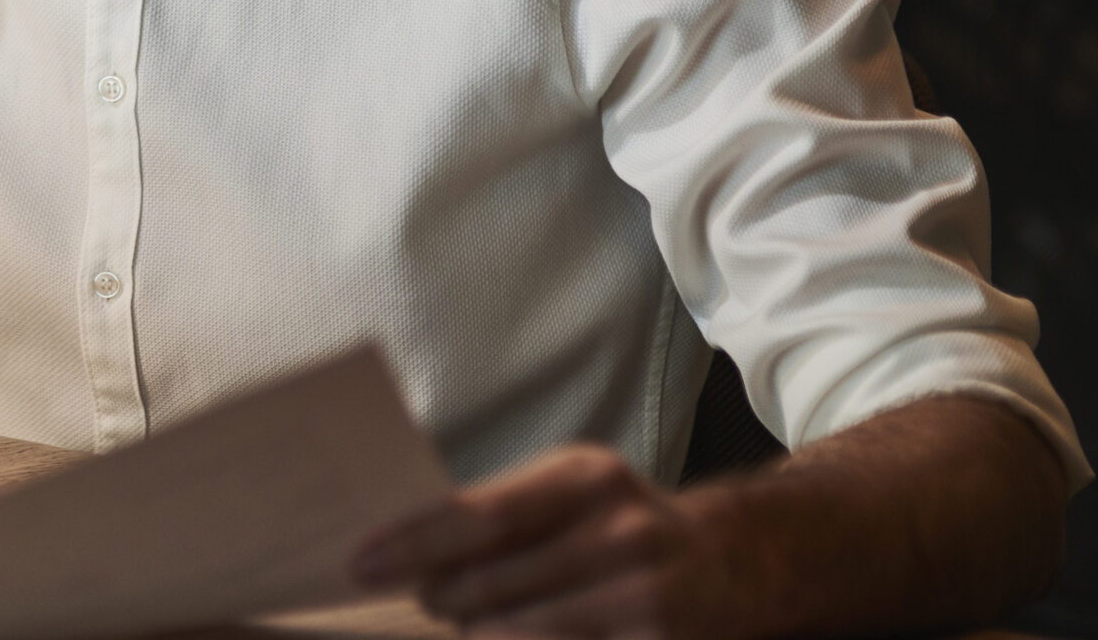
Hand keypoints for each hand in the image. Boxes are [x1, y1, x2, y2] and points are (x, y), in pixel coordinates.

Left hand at [349, 445, 739, 637]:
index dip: (414, 543)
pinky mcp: (662, 639)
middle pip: (495, 581)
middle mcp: (618, 527)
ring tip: (467, 622)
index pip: (478, 514)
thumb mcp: (571, 495)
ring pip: (524, 629)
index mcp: (582, 477)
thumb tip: (409, 552)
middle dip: (442, 598)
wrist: (739, 560)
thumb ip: (502, 516)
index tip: (361, 563)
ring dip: (480, 632)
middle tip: (424, 601)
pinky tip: (504, 636)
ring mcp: (645, 590)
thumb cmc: (622, 527)